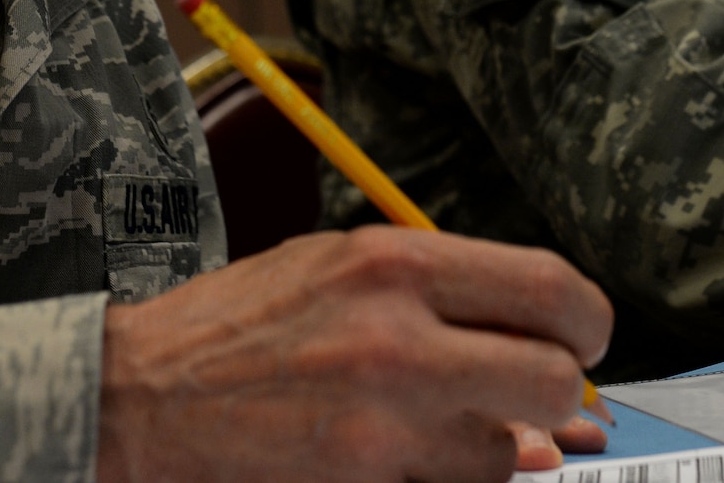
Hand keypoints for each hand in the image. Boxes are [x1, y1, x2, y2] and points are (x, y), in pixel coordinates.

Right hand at [96, 226, 613, 482]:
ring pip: (510, 455)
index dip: (586, 322)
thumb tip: (548, 373)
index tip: (579, 337)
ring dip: (491, 447)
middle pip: (555, 376)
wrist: (137, 398)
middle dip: (560, 394)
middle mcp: (397, 338)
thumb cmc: (237, 326)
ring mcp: (381, 425)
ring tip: (430, 424)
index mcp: (393, 262)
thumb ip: (441, 303)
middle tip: (537, 396)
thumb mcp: (334, 270)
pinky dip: (444, 479)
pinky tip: (403, 458)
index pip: (551, 288)